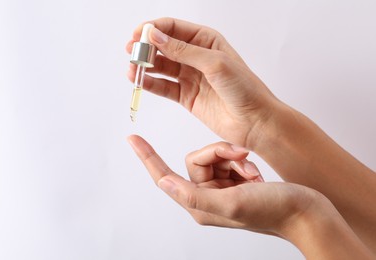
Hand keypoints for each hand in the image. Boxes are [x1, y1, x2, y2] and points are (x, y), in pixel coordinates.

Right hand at [126, 18, 278, 148]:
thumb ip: (183, 50)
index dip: (154, 29)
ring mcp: (190, 77)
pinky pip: (164, 87)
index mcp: (206, 41)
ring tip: (132, 68)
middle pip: (164, 47)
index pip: (174, 28)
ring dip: (145, 66)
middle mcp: (196, 57)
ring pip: (161, 67)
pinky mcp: (186, 96)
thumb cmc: (244, 88)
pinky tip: (139, 81)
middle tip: (132, 52)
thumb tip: (156, 37)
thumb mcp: (215, 63)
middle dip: (146, 47)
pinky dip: (150, 83)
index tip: (138, 35)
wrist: (254, 121)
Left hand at [127, 134, 315, 235]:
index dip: (147, 157)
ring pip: (215, 156)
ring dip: (234, 158)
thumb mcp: (231, 202)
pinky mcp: (234, 182)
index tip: (133, 139)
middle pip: (198, 159)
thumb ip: (194, 194)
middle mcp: (206, 197)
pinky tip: (255, 172)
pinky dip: (242, 161)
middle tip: (242, 159)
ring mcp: (220, 189)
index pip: (164, 177)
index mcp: (199, 204)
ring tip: (253, 171)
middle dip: (221, 153)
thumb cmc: (274, 211)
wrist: (305, 211)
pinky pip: (229, 159)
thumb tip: (164, 183)